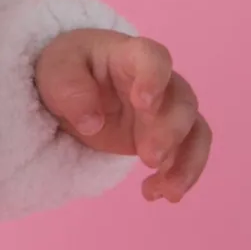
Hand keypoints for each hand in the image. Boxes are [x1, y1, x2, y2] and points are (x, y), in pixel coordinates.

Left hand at [33, 29, 211, 202]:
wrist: (74, 88)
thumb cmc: (68, 70)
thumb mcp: (55, 71)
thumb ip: (70, 90)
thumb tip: (92, 123)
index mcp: (129, 55)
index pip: (153, 57)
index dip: (154, 78)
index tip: (143, 104)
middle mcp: (158, 81)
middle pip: (182, 100)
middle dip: (170, 131)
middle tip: (148, 157)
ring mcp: (166, 109)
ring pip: (196, 129)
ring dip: (187, 161)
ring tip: (167, 190)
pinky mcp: (168, 135)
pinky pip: (190, 153)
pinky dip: (181, 175)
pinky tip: (157, 193)